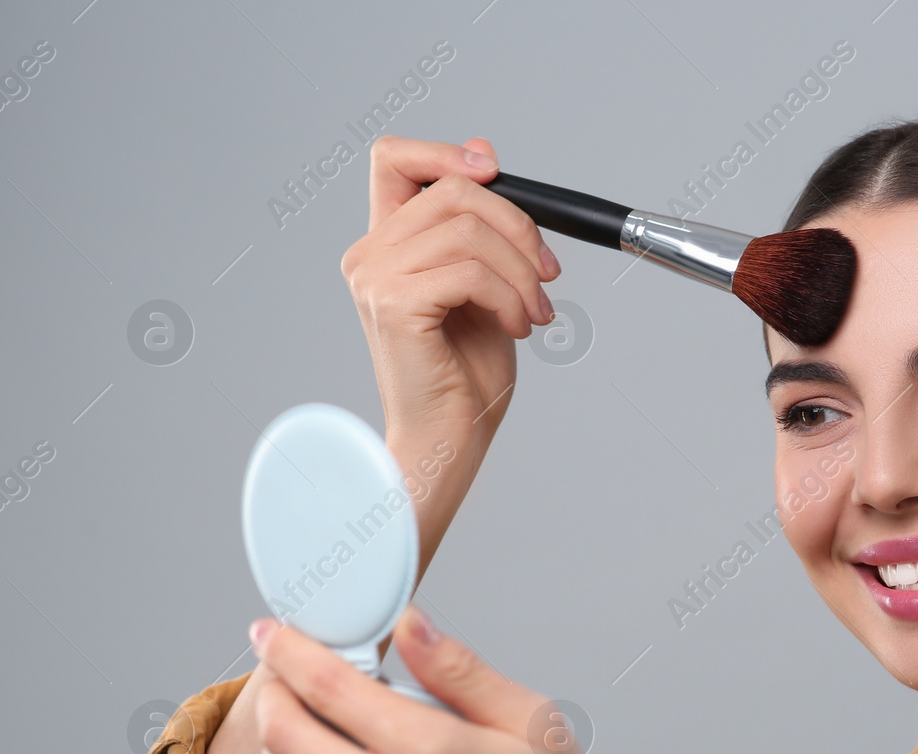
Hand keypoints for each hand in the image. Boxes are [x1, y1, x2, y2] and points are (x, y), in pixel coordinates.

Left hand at [248, 605, 633, 753]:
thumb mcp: (536, 724)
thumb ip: (461, 671)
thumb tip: (409, 624)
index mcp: (432, 751)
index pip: (327, 688)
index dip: (288, 652)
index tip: (270, 631)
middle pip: (285, 738)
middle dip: (273, 696)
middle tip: (283, 678)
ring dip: (291, 749)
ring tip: (320, 727)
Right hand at [341, 135, 562, 474]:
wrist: (449, 437)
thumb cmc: (465, 374)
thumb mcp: (485, 284)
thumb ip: (479, 228)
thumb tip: (485, 158)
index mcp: (386, 244)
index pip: (394, 158)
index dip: (446, 152)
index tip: (495, 173)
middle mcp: (369, 254)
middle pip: (452, 190)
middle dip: (518, 226)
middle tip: (548, 274)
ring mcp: (375, 277)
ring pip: (469, 232)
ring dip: (522, 273)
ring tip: (536, 312)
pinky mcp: (392, 304)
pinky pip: (471, 272)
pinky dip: (511, 298)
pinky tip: (518, 328)